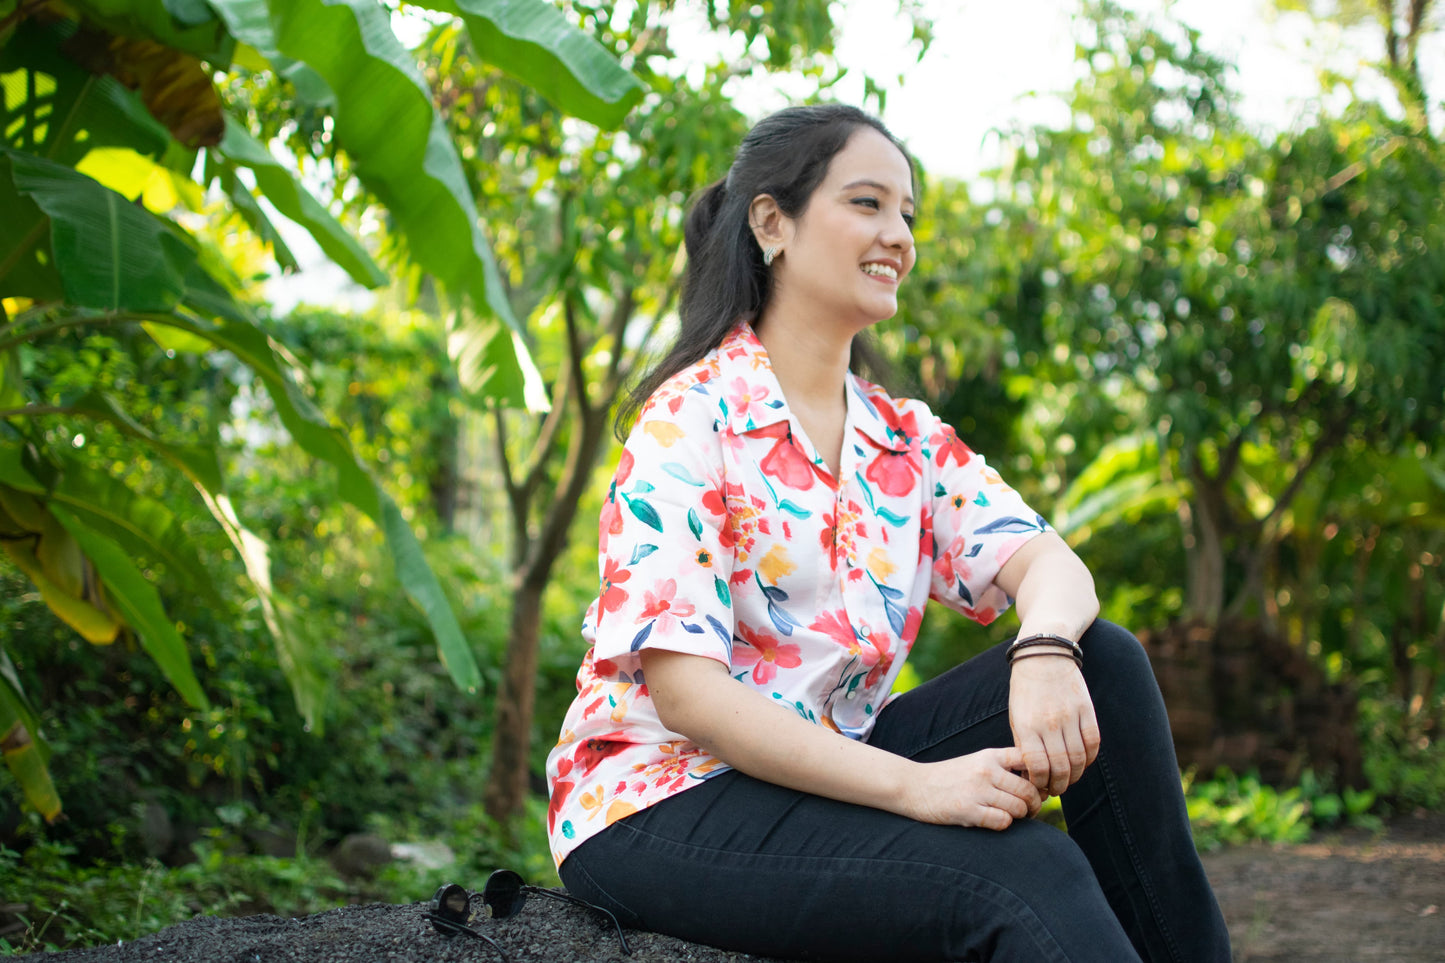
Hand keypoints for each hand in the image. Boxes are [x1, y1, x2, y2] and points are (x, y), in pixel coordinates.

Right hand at [900, 747, 1043, 830]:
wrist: (914, 786)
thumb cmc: (950, 777)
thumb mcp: (976, 762)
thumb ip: (1002, 767)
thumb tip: (1038, 783)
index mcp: (990, 755)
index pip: (1029, 759)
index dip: (1041, 775)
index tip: (1039, 786)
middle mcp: (985, 770)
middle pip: (1029, 789)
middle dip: (1035, 803)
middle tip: (1031, 810)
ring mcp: (977, 790)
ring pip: (1019, 807)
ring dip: (1021, 816)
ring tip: (1014, 816)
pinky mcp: (968, 811)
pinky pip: (1002, 822)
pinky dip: (1004, 824)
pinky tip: (996, 821)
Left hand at [1008, 654, 1100, 795]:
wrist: (1043, 656)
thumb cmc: (1025, 691)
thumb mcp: (1016, 717)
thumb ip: (1024, 745)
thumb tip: (1030, 776)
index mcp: (1026, 726)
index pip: (1037, 767)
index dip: (1040, 783)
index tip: (1040, 787)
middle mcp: (1049, 723)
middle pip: (1060, 767)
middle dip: (1058, 785)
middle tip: (1056, 789)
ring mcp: (1069, 716)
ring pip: (1078, 759)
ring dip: (1075, 776)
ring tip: (1069, 779)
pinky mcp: (1086, 710)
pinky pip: (1093, 742)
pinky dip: (1089, 758)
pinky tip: (1082, 763)